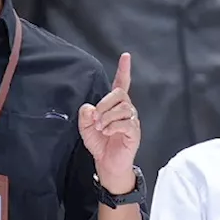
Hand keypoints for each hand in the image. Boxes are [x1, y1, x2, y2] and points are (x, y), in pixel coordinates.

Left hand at [79, 53, 139, 190]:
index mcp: (115, 105)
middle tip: (95, 118)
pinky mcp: (134, 132)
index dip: (124, 70)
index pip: (122, 83)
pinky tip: (106, 132)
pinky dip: (113, 126)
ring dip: (107, 117)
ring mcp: (132, 120)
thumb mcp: (86, 128)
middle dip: (104, 104)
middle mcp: (126, 109)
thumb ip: (85, 115)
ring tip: (100, 128)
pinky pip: (126, 122)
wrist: (107, 163)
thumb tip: (89, 107)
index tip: (126, 56)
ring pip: (122, 108)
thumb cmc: (99, 143)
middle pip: (119, 94)